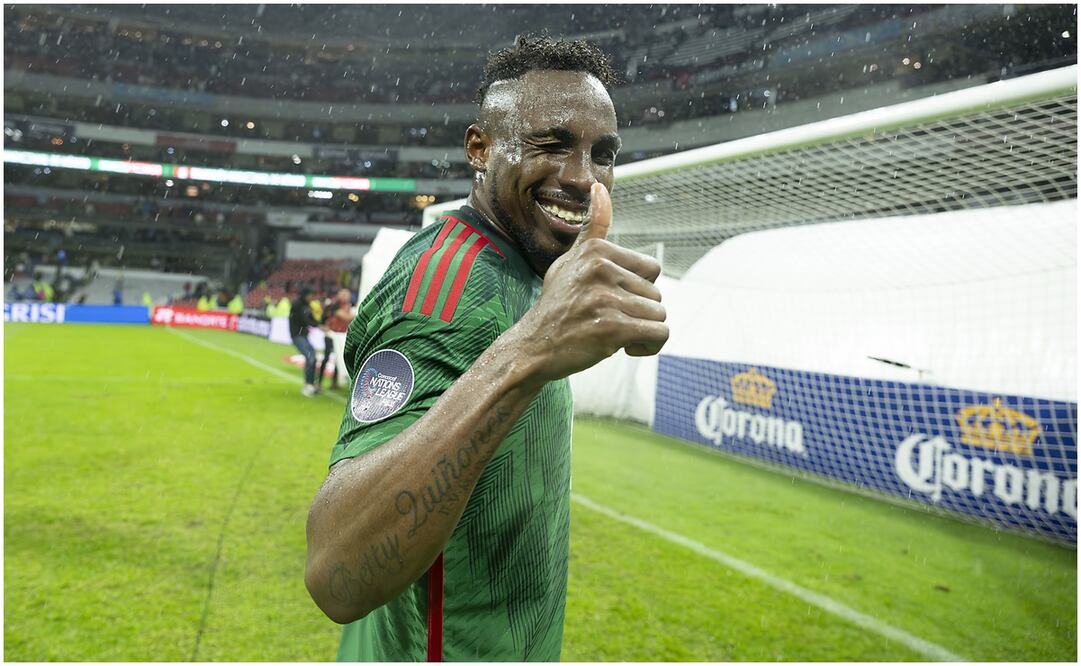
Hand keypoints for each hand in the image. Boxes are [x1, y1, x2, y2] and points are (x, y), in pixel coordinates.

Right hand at [515, 183, 667, 384]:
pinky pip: (657, 335)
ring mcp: (606, 298)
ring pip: (658, 315)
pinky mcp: (613, 328)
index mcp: (597, 250)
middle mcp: (601, 269)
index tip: (610, 298)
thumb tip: (600, 186)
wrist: (533, 347)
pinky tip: (624, 347)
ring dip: (641, 330)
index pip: (651, 269)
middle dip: (637, 311)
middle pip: (656, 294)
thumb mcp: (570, 261)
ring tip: (611, 333)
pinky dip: (646, 346)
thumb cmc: (557, 304)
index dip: (635, 288)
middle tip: (606, 319)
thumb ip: (593, 228)